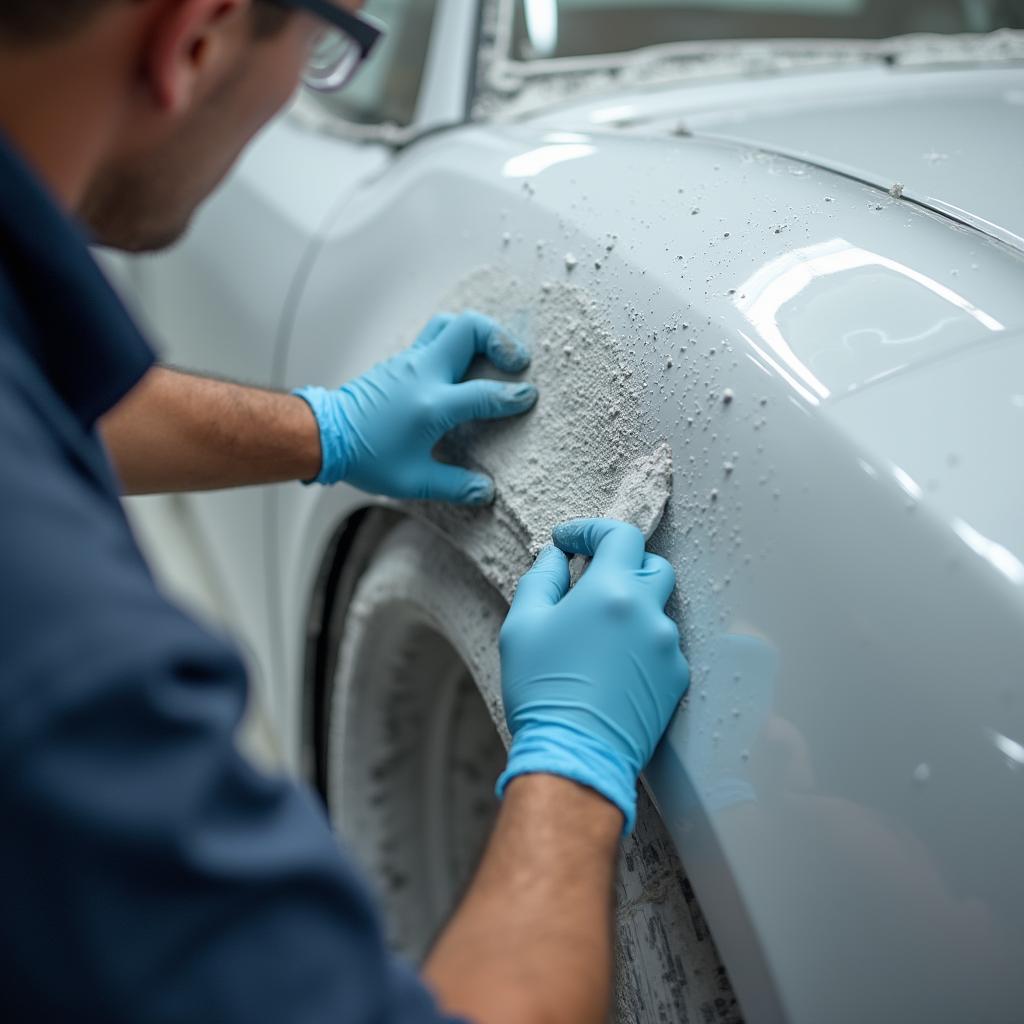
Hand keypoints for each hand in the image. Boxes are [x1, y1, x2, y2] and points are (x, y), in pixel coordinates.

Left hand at [294, 313, 536, 502]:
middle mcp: (423, 374)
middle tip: (516, 361)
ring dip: (477, 333)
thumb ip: (454, 485)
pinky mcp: (401, 361)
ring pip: (449, 324)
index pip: (484, 394)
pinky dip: (456, 343)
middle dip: (500, 338)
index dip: (512, 396)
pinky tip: (463, 366)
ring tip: (494, 355)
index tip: (529, 397)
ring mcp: (410, 362)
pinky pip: (434, 337)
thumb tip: (486, 491)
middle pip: (468, 328)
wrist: (325, 435)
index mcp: (432, 405)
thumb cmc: (367, 458)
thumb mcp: (413, 481)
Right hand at [496, 519, 689, 832]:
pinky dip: (640, 644)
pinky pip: (661, 646)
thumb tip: (555, 558)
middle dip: (622, 565)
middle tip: (590, 581)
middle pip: (651, 565)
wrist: (574, 756)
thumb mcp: (522, 625)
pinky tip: (612, 666)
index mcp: (612, 591)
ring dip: (630, 609)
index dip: (593, 530)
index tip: (570, 541)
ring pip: (657, 609)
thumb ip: (541, 579)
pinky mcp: (676, 680)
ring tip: (596, 636)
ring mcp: (667, 648)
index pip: (620, 535)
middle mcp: (649, 613)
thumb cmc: (543, 691)